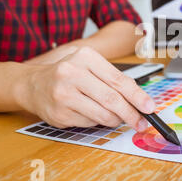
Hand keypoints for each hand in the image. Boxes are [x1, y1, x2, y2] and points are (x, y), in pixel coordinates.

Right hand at [17, 47, 155, 130]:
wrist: (32, 84)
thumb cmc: (68, 73)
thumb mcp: (90, 65)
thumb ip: (113, 78)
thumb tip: (139, 99)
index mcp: (85, 57)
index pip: (119, 80)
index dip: (137, 96)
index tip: (149, 107)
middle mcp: (72, 73)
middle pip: (112, 99)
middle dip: (131, 114)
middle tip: (140, 122)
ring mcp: (63, 95)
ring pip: (102, 115)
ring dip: (115, 120)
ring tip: (118, 118)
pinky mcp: (59, 114)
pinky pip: (89, 123)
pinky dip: (97, 122)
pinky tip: (93, 114)